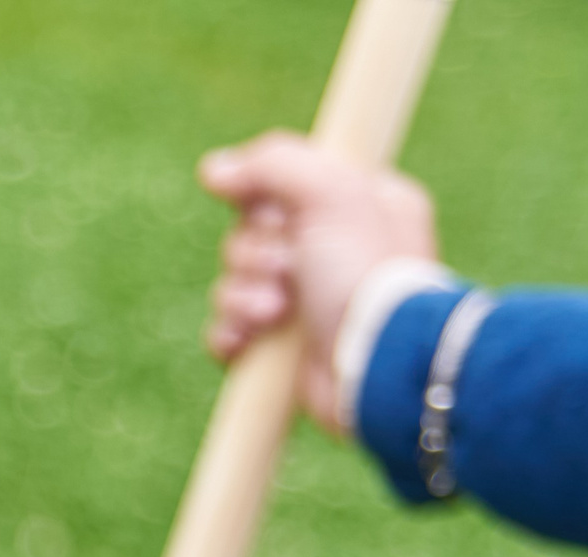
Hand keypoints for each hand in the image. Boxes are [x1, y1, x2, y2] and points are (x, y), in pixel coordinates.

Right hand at [198, 130, 440, 432]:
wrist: (373, 363)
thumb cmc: (366, 274)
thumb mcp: (332, 191)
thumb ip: (273, 163)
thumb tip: (213, 169)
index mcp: (353, 206)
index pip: (280, 185)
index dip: (265, 200)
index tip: (276, 212)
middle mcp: (327, 252)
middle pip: (247, 234)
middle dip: (255, 255)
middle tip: (288, 271)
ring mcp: (302, 304)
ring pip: (232, 283)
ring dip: (242, 296)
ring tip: (276, 313)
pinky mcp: (277, 350)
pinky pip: (225, 329)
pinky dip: (229, 334)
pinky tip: (248, 339)